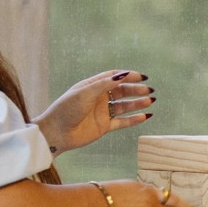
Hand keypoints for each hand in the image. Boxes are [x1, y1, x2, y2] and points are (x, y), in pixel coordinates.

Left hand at [38, 70, 154, 154]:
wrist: (56, 132)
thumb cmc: (67, 109)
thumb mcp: (85, 92)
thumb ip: (105, 84)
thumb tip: (123, 74)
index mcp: (93, 86)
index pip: (114, 77)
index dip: (129, 76)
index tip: (142, 77)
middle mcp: (99, 98)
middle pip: (122, 91)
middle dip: (136, 90)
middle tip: (149, 90)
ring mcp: (102, 112)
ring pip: (124, 106)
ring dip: (137, 103)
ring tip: (150, 101)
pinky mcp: (104, 126)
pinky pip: (122, 122)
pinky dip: (134, 119)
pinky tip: (145, 115)